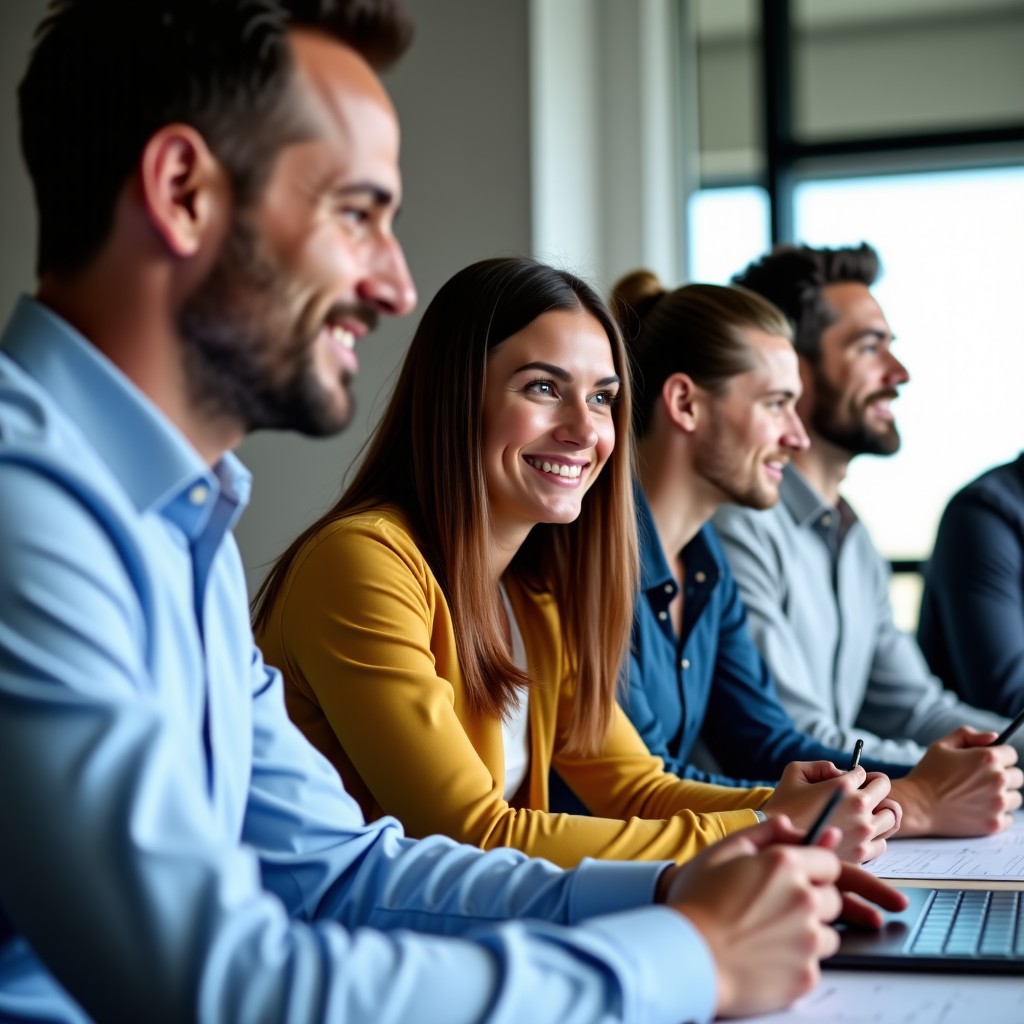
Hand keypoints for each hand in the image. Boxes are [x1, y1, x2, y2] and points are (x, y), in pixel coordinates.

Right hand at [656, 817, 904, 1017]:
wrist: (685, 955)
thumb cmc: (697, 899)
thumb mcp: (723, 850)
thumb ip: (764, 832)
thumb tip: (791, 825)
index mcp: (786, 865)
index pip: (829, 862)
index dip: (814, 868)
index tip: (796, 878)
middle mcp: (804, 900)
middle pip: (832, 898)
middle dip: (812, 899)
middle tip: (775, 907)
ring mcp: (808, 940)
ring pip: (828, 933)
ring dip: (808, 931)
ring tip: (769, 933)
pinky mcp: (805, 975)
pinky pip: (814, 964)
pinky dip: (797, 961)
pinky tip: (766, 955)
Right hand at [760, 760, 901, 862]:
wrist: (776, 841)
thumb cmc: (783, 805)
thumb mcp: (794, 772)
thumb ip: (820, 765)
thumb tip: (839, 771)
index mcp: (844, 786)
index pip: (865, 773)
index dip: (856, 774)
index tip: (848, 780)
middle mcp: (859, 808)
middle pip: (885, 789)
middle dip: (875, 786)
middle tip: (863, 792)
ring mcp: (863, 833)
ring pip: (891, 816)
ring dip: (879, 812)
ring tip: (863, 815)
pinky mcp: (862, 855)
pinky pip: (883, 843)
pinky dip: (875, 838)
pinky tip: (858, 835)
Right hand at [891, 726, 1022, 836]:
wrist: (917, 806)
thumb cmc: (927, 774)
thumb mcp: (941, 745)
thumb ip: (968, 734)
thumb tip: (994, 736)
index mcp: (987, 758)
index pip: (1011, 754)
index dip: (999, 756)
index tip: (988, 762)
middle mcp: (998, 780)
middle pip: (1017, 776)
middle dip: (1003, 775)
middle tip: (981, 780)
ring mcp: (998, 804)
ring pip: (1015, 797)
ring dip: (1002, 795)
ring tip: (979, 796)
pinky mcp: (995, 824)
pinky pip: (1009, 817)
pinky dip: (997, 814)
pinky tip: (978, 809)